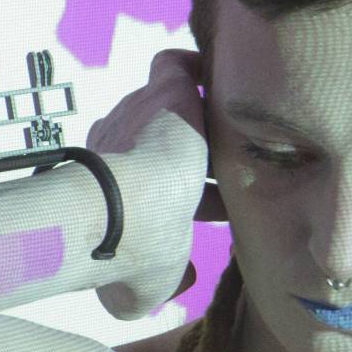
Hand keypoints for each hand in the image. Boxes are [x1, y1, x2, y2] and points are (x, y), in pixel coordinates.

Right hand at [85, 48, 226, 317]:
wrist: (120, 208)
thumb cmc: (131, 250)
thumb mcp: (150, 285)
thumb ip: (165, 283)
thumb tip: (186, 281)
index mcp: (114, 187)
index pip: (151, 185)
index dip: (182, 199)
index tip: (204, 212)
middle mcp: (119, 144)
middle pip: (159, 143)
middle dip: (189, 158)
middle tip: (224, 175)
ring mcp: (138, 113)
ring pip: (172, 109)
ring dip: (200, 120)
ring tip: (237, 131)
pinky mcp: (164, 90)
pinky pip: (176, 66)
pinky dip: (195, 70)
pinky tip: (219, 84)